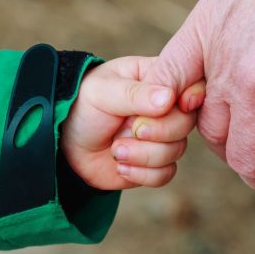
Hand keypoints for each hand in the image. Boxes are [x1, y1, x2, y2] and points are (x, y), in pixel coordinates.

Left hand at [60, 56, 204, 190]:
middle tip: (130, 130)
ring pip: (176, 151)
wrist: (62, 142)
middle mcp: (165, 108)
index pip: (192, 85)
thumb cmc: (81, 105)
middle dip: (158, 132)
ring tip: (116, 149)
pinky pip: (166, 174)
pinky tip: (120, 165)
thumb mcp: (103, 92)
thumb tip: (169, 98)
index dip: (190, 98)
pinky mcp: (154, 163)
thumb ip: (135, 94)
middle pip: (186, 122)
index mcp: (159, 79)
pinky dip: (142, 174)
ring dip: (144, 155)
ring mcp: (161, 137)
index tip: (177, 104)